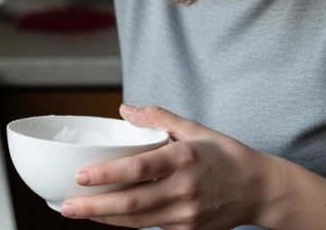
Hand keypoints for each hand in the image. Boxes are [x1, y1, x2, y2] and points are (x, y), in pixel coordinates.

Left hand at [61, 104, 280, 228]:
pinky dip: (125, 223)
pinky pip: (149, 227)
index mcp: (184, 158)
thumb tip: (124, 109)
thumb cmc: (226, 155)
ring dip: (103, 218)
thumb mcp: (195, 128)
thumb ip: (158, 117)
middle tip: (66, 204)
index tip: (80, 175)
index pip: (137, 168)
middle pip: (131, 203)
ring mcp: (186, 214)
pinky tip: (105, 216)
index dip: (106, 174)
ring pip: (136, 221)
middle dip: (94, 206)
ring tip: (77, 211)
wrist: (259, 190)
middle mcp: (184, 189)